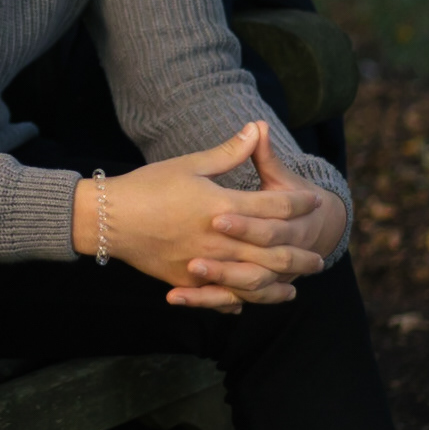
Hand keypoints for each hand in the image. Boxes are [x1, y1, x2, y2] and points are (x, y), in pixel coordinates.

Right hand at [71, 119, 341, 312]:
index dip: (300, 204)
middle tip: (319, 259)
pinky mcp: (186, 280)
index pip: (275, 207)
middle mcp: (219, 239)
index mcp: (223, 205)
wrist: (109, 218)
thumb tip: (257, 128)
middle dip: (300, 256)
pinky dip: (240, 299)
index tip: (315, 202)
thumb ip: (229, 152)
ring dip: (278, 285)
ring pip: (253, 281)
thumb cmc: (149, 185)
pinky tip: (252, 301)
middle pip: (273, 252)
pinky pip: (221, 295)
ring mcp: (203, 263)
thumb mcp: (190, 164)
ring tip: (295, 288)